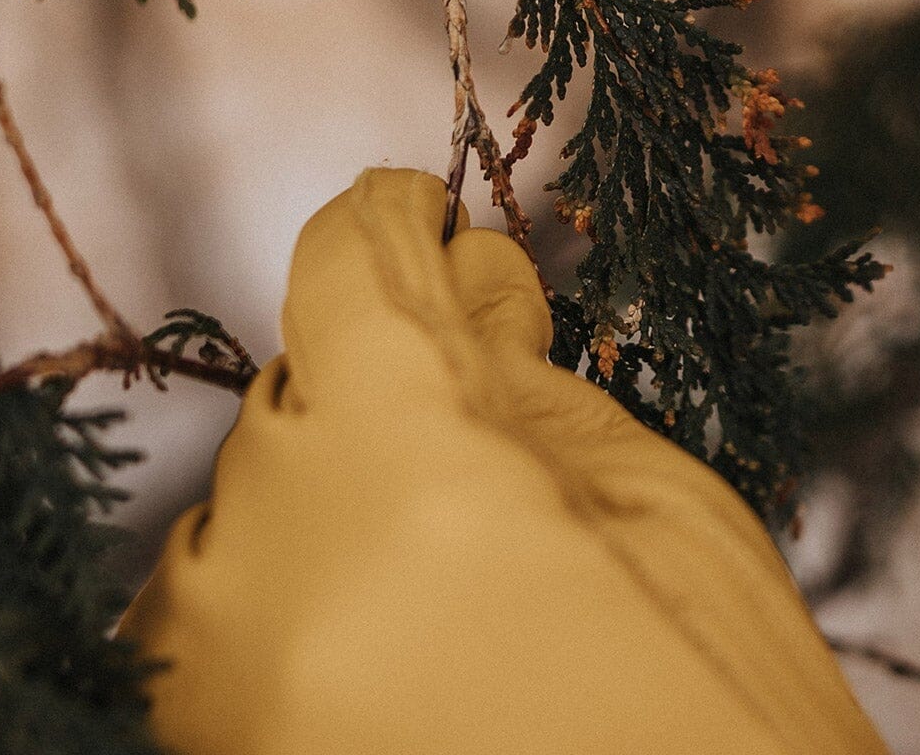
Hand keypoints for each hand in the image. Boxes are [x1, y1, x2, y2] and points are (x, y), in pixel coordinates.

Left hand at [123, 170, 884, 754]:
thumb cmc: (712, 704)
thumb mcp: (652, 505)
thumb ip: (527, 376)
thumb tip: (463, 269)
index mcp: (405, 464)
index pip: (344, 271)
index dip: (393, 224)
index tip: (426, 217)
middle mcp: (275, 560)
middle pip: (298, 385)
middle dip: (387, 374)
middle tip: (491, 403)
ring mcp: (226, 672)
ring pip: (246, 497)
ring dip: (330, 481)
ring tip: (443, 541)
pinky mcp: (212, 741)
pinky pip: (207, 612)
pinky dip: (280, 583)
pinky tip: (378, 614)